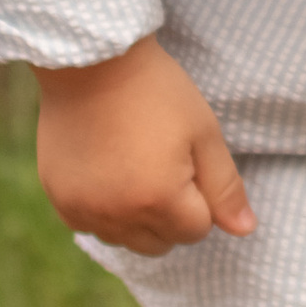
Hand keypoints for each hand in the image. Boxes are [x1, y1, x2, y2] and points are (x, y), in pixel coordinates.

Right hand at [34, 32, 255, 256]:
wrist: (92, 63)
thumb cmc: (156, 91)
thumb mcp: (203, 132)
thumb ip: (225, 187)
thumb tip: (245, 230)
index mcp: (159, 200)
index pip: (196, 231)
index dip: (200, 196)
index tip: (187, 160)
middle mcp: (118, 216)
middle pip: (160, 244)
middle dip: (170, 215)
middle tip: (162, 163)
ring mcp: (84, 210)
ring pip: (125, 240)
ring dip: (136, 218)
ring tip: (134, 167)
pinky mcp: (60, 200)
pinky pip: (90, 227)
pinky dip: (103, 211)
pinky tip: (107, 173)